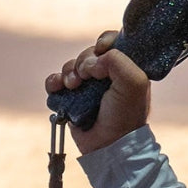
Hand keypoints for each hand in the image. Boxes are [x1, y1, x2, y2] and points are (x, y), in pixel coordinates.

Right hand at [44, 31, 150, 153]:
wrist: (109, 145)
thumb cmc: (125, 115)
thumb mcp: (134, 82)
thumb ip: (116, 59)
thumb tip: (91, 62)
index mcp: (125, 68)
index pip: (112, 42)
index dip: (104, 41)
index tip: (101, 49)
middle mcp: (106, 75)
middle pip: (88, 53)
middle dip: (83, 61)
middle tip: (85, 77)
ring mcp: (87, 87)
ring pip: (71, 66)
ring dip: (68, 72)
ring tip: (73, 86)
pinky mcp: (71, 99)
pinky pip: (56, 82)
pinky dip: (54, 82)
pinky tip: (58, 88)